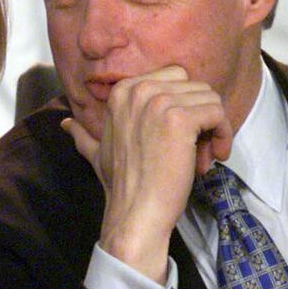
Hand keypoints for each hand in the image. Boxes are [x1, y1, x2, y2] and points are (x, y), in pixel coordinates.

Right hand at [61, 66, 232, 282]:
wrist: (134, 211)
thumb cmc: (121, 184)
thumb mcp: (95, 152)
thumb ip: (83, 134)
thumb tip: (64, 124)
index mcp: (122, 91)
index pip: (174, 78)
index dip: (183, 106)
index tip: (181, 137)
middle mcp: (139, 89)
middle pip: (195, 86)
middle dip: (202, 115)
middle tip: (197, 148)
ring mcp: (158, 102)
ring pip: (210, 99)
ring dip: (214, 128)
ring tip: (203, 157)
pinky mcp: (180, 119)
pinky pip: (218, 113)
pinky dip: (223, 135)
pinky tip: (212, 157)